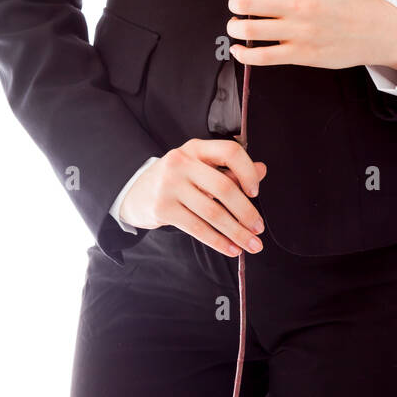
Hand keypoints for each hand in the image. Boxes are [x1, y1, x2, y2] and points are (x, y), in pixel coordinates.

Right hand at [118, 137, 267, 257]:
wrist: (135, 192)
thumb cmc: (175, 179)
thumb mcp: (200, 167)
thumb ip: (230, 169)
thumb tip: (261, 170)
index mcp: (196, 148)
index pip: (230, 152)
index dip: (247, 172)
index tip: (255, 192)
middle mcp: (182, 163)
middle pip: (224, 187)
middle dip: (246, 212)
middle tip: (258, 228)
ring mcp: (170, 185)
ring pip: (213, 212)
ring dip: (236, 232)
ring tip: (250, 244)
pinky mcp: (162, 209)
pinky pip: (198, 228)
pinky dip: (218, 241)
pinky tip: (231, 248)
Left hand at [201, 0, 396, 73]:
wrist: (374, 30)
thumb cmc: (342, 3)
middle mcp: (297, 5)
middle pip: (245, 2)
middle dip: (233, 4)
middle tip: (237, 6)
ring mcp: (298, 32)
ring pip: (248, 29)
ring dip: (234, 28)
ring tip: (238, 27)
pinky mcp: (300, 55)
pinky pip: (261, 57)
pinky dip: (243, 54)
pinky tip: (240, 49)